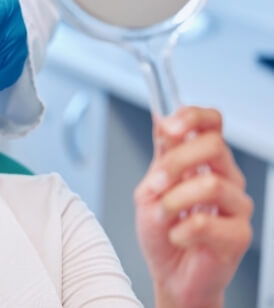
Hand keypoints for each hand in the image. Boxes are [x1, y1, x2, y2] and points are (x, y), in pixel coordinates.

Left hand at [134, 107, 252, 307]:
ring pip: (211, 184)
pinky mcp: (240, 234)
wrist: (170, 273)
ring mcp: (236, 205)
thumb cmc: (162, 230)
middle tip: (156, 185)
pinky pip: (208, 222)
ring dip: (174, 200)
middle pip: (214, 145)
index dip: (193, 117)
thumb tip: (162, 120)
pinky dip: (180, 230)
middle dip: (176, 162)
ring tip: (163, 216)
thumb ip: (161, 158)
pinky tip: (177, 237)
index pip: (211, 123)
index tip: (169, 127)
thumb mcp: (151, 189)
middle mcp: (225, 177)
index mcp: (204, 161)